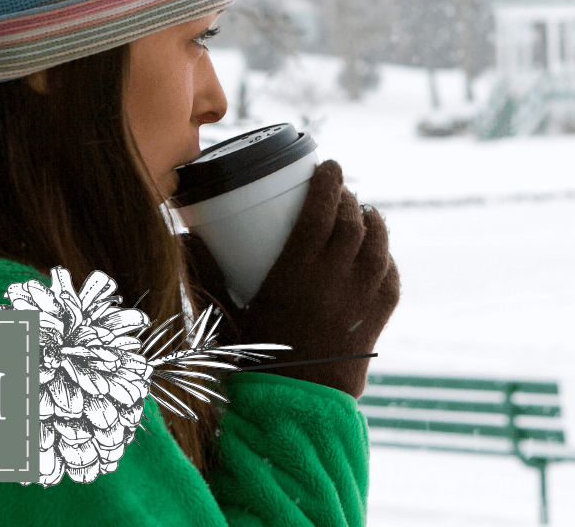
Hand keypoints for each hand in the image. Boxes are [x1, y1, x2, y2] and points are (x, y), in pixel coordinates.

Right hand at [181, 160, 399, 398]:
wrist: (294, 409)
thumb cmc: (254, 361)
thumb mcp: (227, 314)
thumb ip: (206, 273)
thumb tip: (184, 236)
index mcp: (295, 274)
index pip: (320, 211)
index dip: (328, 182)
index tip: (328, 165)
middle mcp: (333, 282)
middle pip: (351, 223)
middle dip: (349, 198)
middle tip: (341, 189)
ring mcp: (359, 302)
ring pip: (378, 247)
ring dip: (374, 223)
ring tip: (366, 213)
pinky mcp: (375, 323)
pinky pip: (390, 281)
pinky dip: (387, 261)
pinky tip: (380, 255)